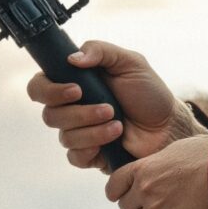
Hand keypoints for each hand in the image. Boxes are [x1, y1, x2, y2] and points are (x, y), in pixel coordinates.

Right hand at [26, 41, 187, 169]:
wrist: (168, 126)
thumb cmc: (149, 93)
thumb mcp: (130, 62)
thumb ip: (101, 51)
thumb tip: (72, 58)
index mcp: (74, 83)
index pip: (39, 86)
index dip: (49, 90)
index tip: (76, 90)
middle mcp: (71, 109)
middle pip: (49, 115)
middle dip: (80, 113)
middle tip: (108, 108)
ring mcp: (79, 133)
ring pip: (65, 137)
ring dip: (93, 130)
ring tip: (119, 125)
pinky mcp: (89, 154)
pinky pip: (74, 156)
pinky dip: (92, 148)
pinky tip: (112, 141)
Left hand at [106, 134, 207, 208]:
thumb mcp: (180, 149)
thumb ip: (159, 161)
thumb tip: (155, 166)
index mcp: (144, 168)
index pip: (113, 185)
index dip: (117, 193)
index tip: (124, 196)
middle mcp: (145, 189)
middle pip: (126, 208)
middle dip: (138, 208)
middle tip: (156, 207)